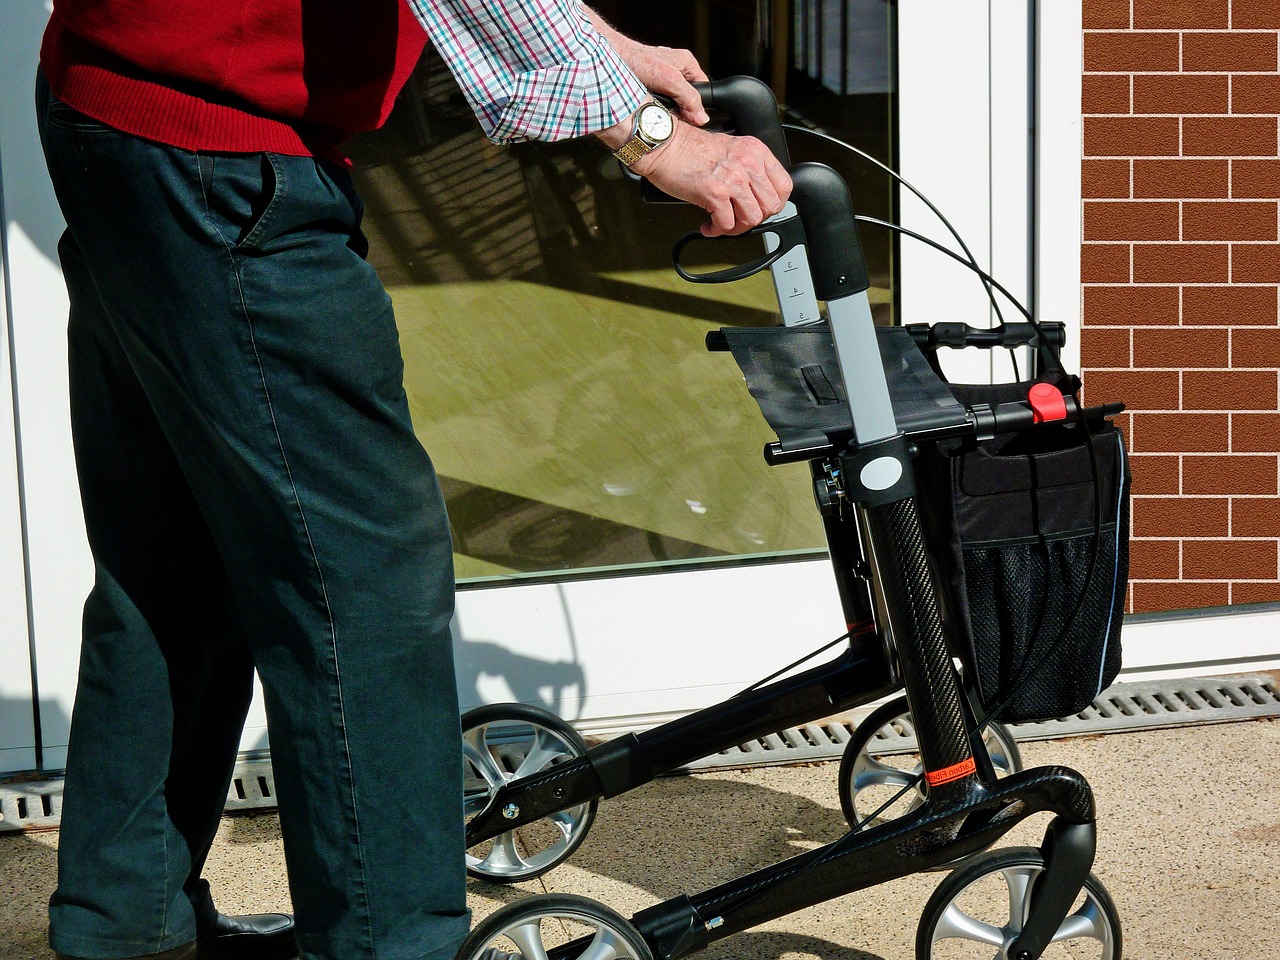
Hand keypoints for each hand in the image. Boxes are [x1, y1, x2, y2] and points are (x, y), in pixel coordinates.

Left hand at [583, 7, 709, 125]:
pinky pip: (659, 101)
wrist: (609, 60)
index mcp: (687, 64)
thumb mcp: (670, 80)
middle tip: (672, 117)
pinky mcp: (650, 86)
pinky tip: (649, 109)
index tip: (692, 119)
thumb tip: (702, 117)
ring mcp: (663, 78)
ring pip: (673, 102)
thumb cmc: (637, 61)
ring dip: (666, 110)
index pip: (703, 90)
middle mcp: (676, 70)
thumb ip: (688, 97)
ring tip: (658, 112)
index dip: (699, 107)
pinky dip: (655, 107)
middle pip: (688, 98)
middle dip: (682, 110)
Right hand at [631, 121, 791, 236]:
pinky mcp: (715, 193)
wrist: (665, 146)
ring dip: (737, 228)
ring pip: (752, 218)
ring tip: (723, 224)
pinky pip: (727, 224)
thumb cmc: (690, 149)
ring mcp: (733, 179)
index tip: (761, 209)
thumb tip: (756, 196)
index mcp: (755, 151)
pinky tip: (708, 225)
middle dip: (754, 219)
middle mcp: (748, 164)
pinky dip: (716, 230)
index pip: (784, 186)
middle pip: (770, 206)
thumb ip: (748, 168)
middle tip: (739, 219)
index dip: (774, 204)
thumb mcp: (731, 149)